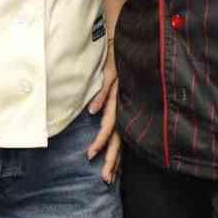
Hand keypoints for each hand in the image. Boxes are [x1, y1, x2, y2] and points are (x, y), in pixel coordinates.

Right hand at [86, 48, 121, 183]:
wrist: (124, 38)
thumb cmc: (120, 65)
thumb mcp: (115, 88)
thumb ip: (105, 101)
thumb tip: (93, 114)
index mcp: (123, 111)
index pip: (120, 141)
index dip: (115, 159)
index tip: (110, 178)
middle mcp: (122, 106)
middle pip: (117, 137)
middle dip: (111, 159)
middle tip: (104, 178)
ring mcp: (119, 92)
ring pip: (112, 120)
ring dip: (103, 138)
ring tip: (93, 153)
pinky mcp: (113, 75)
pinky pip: (106, 90)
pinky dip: (100, 101)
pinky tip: (92, 113)